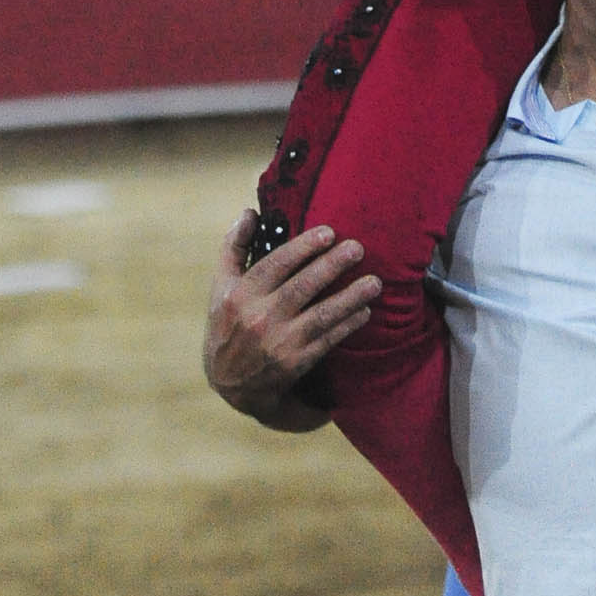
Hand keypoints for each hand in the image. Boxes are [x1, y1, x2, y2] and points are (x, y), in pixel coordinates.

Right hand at [203, 208, 380, 430]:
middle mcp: (259, 318)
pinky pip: (327, 341)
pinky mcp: (296, 363)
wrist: (231, 382)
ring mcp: (279, 343)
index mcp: (240, 295)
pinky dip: (347, 325)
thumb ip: (234, 247)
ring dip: (349, 298)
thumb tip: (249, 213)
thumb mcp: (221, 285)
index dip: (302, 248)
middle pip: (301, 288)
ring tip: (375, 282)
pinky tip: (365, 311)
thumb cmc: (228, 322)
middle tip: (358, 248)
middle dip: (331, 267)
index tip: (329, 232)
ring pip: (320, 316)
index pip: (274, 265)